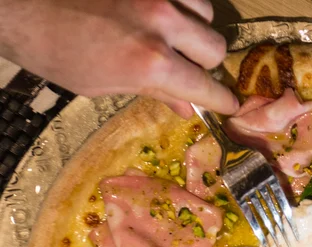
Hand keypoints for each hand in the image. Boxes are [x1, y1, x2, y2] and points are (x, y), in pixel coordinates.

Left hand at [0, 0, 238, 116]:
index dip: (221, 100)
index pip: (206, 87)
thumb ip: (153, 93)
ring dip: (196, 30)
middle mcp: (161, 24)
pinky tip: (163, 12)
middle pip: (216, 48)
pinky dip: (183, 5)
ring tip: (173, 36)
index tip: (229, 106)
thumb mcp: (104, 85)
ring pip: (206, 14)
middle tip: (189, 70)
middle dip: (206, 65)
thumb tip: (186, 108)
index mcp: (150, 63)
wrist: (19, 0)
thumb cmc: (55, 53)